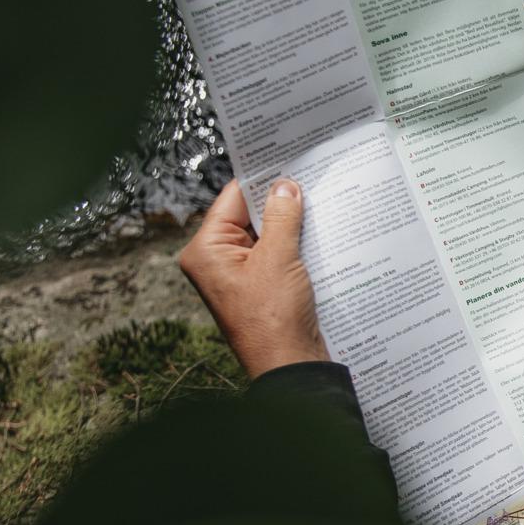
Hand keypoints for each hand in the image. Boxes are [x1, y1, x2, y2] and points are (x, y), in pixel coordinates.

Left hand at [177, 176, 332, 377]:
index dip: (260, 178)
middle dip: (279, 202)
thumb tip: (285, 186)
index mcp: (205, 251)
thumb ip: (281, 217)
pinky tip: (318, 232)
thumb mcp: (279, 258)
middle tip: (308, 177)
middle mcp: (216, 261)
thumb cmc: (273, 320)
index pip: (231, 199)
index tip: (285, 158)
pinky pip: (276, 255)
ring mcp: (238, 276)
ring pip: (266, 235)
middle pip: (248, 216)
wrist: (289, 366)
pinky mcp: (260, 288)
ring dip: (290, 224)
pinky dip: (294, 245)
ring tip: (318, 203)